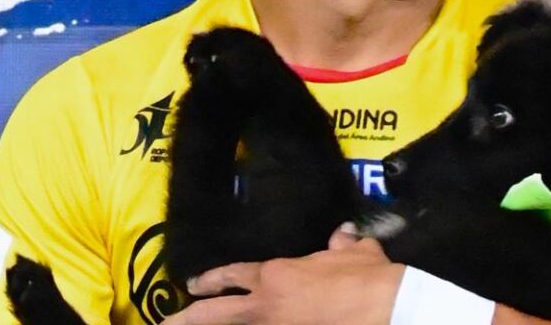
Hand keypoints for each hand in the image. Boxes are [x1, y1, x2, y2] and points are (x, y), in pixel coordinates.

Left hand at [161, 227, 404, 324]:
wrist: (383, 305)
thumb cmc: (366, 276)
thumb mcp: (355, 252)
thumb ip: (342, 244)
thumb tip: (343, 234)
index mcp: (277, 274)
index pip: (234, 275)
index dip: (212, 279)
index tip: (195, 284)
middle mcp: (268, 304)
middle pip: (217, 312)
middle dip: (190, 316)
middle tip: (167, 321)